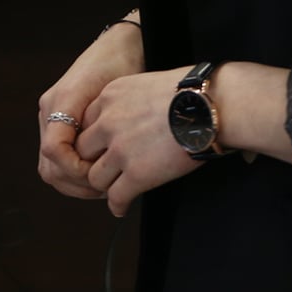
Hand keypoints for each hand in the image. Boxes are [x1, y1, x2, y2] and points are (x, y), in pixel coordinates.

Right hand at [38, 21, 144, 198]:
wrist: (120, 46)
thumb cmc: (121, 64)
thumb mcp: (114, 92)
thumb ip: (98, 123)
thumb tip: (98, 163)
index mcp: (60, 102)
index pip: (54, 150)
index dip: (76, 169)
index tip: (101, 172)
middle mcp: (49, 111)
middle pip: (49, 166)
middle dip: (77, 183)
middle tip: (106, 187)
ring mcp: (51, 118)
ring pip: (50, 168)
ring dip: (75, 183)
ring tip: (104, 184)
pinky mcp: (58, 123)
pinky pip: (57, 160)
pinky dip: (74, 174)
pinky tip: (98, 172)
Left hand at [77, 66, 202, 215]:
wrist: (208, 106)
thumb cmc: (189, 93)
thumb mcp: (145, 84)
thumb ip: (128, 101)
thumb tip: (132, 117)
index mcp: (109, 97)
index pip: (84, 123)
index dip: (93, 140)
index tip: (99, 149)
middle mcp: (108, 122)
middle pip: (83, 151)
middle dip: (92, 163)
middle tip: (104, 170)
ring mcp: (120, 149)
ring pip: (94, 177)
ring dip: (104, 185)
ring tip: (113, 189)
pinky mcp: (137, 174)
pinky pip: (116, 197)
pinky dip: (117, 205)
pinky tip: (121, 207)